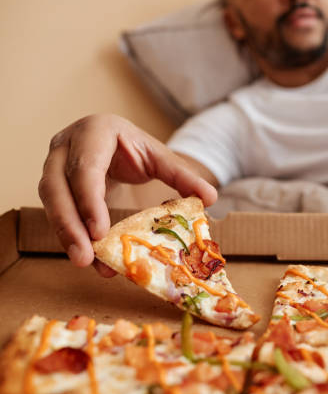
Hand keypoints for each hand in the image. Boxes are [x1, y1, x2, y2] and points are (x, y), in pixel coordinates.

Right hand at [39, 114, 216, 274]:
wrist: (115, 143)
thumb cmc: (135, 148)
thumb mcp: (159, 157)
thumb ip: (183, 175)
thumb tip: (210, 197)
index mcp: (95, 131)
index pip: (85, 167)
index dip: (88, 199)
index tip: (100, 231)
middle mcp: (66, 144)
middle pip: (56, 186)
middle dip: (69, 224)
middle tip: (86, 257)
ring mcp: (53, 163)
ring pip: (50, 201)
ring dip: (65, 234)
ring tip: (86, 262)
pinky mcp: (52, 184)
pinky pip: (57, 212)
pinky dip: (71, 235)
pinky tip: (91, 258)